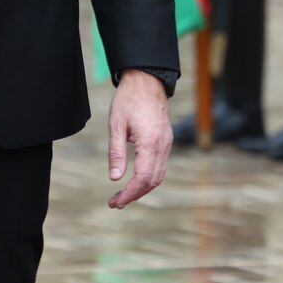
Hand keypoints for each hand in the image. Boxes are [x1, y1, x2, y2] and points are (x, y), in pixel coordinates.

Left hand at [107, 70, 171, 208]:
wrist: (147, 79)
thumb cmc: (129, 99)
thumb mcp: (116, 125)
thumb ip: (117, 153)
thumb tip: (115, 179)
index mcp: (150, 142)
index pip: (143, 178)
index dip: (129, 193)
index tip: (115, 201)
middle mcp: (163, 144)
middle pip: (153, 180)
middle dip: (135, 195)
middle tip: (116, 202)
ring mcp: (167, 142)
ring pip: (160, 174)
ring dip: (143, 188)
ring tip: (124, 195)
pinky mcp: (166, 139)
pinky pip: (162, 165)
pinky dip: (150, 177)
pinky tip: (136, 179)